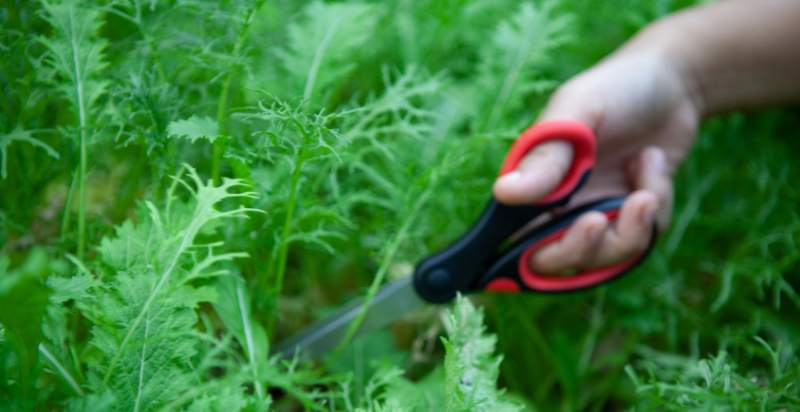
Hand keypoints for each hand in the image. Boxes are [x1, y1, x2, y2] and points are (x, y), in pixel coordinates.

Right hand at [493, 51, 700, 274]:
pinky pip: (644, 237)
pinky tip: (653, 163)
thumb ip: (544, 156)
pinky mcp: (633, 217)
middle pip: (556, 259)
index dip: (527, 254)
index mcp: (532, 182)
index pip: (515, 237)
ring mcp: (597, 212)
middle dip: (582, 248)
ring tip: (645, 186)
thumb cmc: (614, 88)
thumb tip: (504, 192)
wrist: (675, 82)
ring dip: (630, 227)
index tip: (558, 239)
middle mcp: (558, 205)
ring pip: (606, 256)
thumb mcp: (577, 112)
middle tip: (596, 220)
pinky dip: (656, 205)